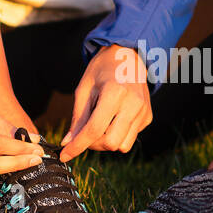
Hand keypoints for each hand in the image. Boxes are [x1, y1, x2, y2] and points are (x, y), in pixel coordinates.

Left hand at [60, 44, 151, 161]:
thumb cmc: (102, 70)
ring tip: (101, 124)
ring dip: (107, 142)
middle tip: (85, 134)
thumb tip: (68, 143)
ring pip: (122, 146)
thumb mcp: (84, 90)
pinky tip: (114, 118)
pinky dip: (118, 134)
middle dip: (94, 145)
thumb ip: (78, 118)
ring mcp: (143, 111)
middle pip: (110, 143)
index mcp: (114, 93)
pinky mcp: (148, 117)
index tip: (64, 155)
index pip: (94, 130)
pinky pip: (130, 137)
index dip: (77, 146)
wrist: (128, 56)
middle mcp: (133, 104)